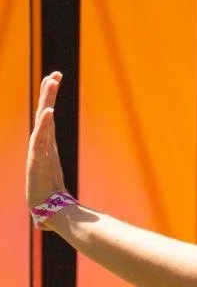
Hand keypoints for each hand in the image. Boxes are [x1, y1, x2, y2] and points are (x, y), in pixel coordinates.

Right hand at [25, 72, 67, 212]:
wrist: (49, 212)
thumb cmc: (52, 195)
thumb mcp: (58, 173)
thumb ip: (58, 159)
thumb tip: (69, 165)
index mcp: (46, 144)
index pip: (48, 116)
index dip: (49, 97)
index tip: (55, 77)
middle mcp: (40, 144)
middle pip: (43, 113)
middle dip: (48, 93)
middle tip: (55, 74)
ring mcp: (38, 152)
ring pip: (42, 121)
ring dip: (47, 101)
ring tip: (52, 83)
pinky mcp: (37, 161)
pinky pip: (41, 139)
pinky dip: (44, 124)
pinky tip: (49, 111)